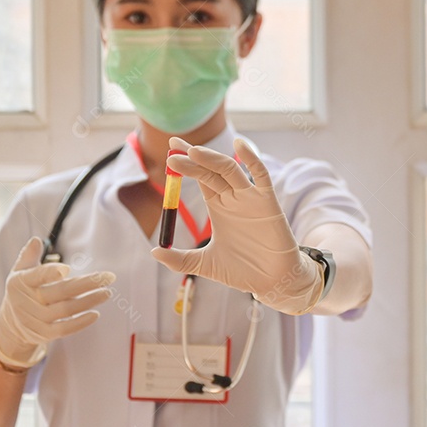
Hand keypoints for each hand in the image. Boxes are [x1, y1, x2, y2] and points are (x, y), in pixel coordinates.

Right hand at [0, 237, 115, 368]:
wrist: (9, 326)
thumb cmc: (22, 291)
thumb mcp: (20, 272)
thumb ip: (29, 256)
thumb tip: (36, 240)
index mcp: (21, 282)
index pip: (36, 276)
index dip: (51, 272)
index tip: (68, 268)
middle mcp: (27, 301)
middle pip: (61, 291)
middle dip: (87, 284)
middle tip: (108, 277)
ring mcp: (35, 319)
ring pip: (66, 309)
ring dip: (90, 301)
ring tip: (107, 292)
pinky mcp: (43, 334)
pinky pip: (65, 329)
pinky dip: (80, 322)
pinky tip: (96, 313)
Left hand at [150, 137, 323, 313]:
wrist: (272, 282)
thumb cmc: (242, 272)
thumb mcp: (204, 264)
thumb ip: (179, 259)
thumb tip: (153, 251)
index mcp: (218, 206)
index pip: (200, 177)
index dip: (185, 164)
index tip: (169, 154)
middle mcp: (233, 197)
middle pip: (210, 170)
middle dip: (192, 157)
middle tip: (173, 147)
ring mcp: (250, 197)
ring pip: (229, 170)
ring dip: (211, 159)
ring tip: (192, 151)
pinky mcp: (268, 201)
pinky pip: (261, 175)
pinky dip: (252, 158)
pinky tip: (240, 145)